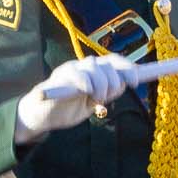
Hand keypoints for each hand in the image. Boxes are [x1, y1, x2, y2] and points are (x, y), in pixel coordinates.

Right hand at [15, 54, 131, 144]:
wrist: (41, 117)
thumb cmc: (67, 108)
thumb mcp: (93, 102)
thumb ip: (107, 93)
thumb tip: (124, 84)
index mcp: (93, 70)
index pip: (114, 61)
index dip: (127, 68)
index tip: (135, 81)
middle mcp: (82, 66)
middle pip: (107, 64)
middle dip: (114, 81)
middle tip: (107, 97)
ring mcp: (70, 69)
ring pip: (94, 68)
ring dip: (101, 85)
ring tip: (95, 99)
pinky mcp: (59, 78)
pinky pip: (77, 75)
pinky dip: (86, 82)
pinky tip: (87, 91)